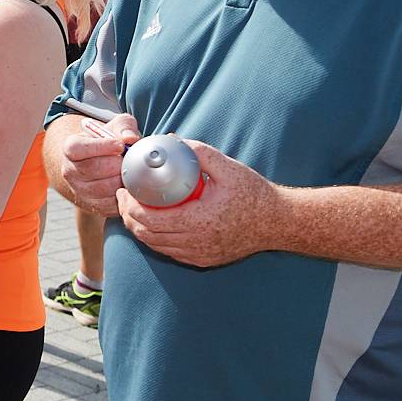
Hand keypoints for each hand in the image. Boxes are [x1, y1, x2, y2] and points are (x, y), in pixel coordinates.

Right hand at [57, 111, 139, 214]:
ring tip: (129, 172)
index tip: (120, 145)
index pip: (77, 148)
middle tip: (129, 160)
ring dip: (121, 180)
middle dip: (116, 165)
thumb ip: (124, 127)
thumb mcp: (114, 127)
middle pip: (92, 169)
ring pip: (102, 188)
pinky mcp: (91, 205)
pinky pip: (109, 204)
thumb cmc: (107, 142)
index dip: (100, 147)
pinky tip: (128, 185)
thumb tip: (130, 138)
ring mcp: (79, 190)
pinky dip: (123, 196)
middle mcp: (69, 170)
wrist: (99, 162)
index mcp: (70, 148)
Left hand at [117, 140, 281, 267]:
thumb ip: (200, 153)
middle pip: (146, 235)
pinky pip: (170, 251)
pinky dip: (157, 238)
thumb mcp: (229, 168)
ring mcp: (198, 254)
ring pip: (156, 245)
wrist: (277, 222)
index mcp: (199, 220)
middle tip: (125, 198)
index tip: (124, 190)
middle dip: (129, 216)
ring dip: (140, 229)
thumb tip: (171, 140)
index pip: (149, 219)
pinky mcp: (202, 260)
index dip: (129, 206)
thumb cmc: (254, 194)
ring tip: (135, 208)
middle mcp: (196, 242)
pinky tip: (155, 223)